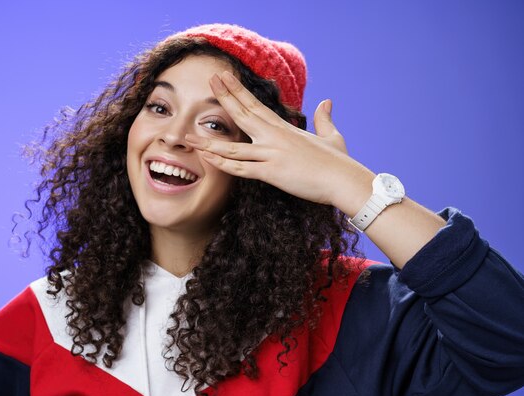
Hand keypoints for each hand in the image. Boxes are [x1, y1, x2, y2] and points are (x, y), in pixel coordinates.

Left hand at [184, 71, 372, 207]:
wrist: (344, 181)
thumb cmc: (339, 162)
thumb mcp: (332, 136)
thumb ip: (325, 118)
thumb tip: (327, 102)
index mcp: (284, 129)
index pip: (256, 105)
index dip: (238, 91)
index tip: (224, 78)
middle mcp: (274, 137)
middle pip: (243, 114)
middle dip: (224, 97)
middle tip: (209, 81)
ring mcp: (271, 154)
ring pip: (233, 147)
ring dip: (208, 142)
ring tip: (187, 136)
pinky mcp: (272, 173)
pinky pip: (241, 170)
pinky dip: (223, 165)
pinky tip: (207, 160)